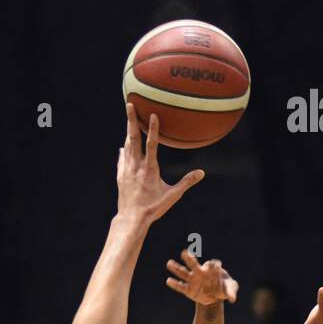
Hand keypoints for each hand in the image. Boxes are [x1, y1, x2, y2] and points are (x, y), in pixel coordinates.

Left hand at [117, 104, 204, 227]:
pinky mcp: (120, 176)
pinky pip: (122, 160)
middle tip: (129, 104)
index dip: (153, 129)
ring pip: (127, 146)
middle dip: (132, 120)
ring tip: (129, 118)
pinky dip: (124, 151)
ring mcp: (126, 170)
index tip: (152, 114)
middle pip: (134, 138)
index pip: (152, 144)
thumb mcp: (172, 196)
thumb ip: (186, 182)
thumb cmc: (153, 208)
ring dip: (128, 131)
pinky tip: (123, 147)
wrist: (131, 220)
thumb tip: (201, 173)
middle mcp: (136, 166)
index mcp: (149, 169)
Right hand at [166, 252, 238, 305]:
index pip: (212, 265)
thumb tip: (232, 299)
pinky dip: (175, 284)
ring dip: (176, 268)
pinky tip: (168, 281)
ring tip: (169, 263)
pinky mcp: (188, 290)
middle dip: (189, 258)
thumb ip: (231, 292)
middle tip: (185, 252)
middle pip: (193, 264)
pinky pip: (180, 286)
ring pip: (183, 272)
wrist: (214, 295)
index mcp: (212, 270)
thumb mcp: (230, 289)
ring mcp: (193, 280)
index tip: (217, 265)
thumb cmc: (223, 288)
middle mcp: (200, 272)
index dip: (214, 265)